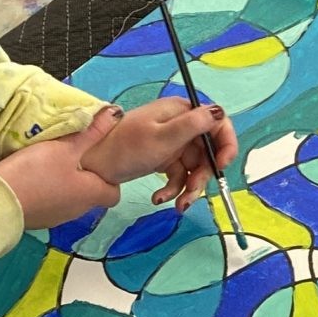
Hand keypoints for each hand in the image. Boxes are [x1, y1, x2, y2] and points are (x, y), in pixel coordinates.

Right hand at [0, 105, 122, 229]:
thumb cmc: (37, 172)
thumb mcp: (65, 148)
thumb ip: (91, 133)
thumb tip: (116, 114)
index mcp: (90, 194)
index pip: (114, 194)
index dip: (111, 179)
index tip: (99, 162)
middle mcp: (79, 210)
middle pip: (91, 195)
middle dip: (86, 178)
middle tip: (75, 157)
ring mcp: (57, 218)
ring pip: (70, 199)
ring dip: (66, 185)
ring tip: (52, 164)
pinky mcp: (38, 220)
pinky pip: (51, 204)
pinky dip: (48, 193)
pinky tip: (34, 178)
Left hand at [79, 96, 237, 212]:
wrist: (92, 165)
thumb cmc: (124, 147)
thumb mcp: (163, 137)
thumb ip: (193, 125)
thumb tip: (218, 112)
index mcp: (181, 111)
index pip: (217, 122)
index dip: (226, 143)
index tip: (223, 164)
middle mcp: (179, 125)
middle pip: (208, 151)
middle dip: (203, 175)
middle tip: (194, 192)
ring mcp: (172, 142)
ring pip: (195, 167)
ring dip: (189, 188)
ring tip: (179, 204)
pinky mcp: (164, 158)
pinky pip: (179, 176)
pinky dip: (174, 189)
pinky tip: (160, 198)